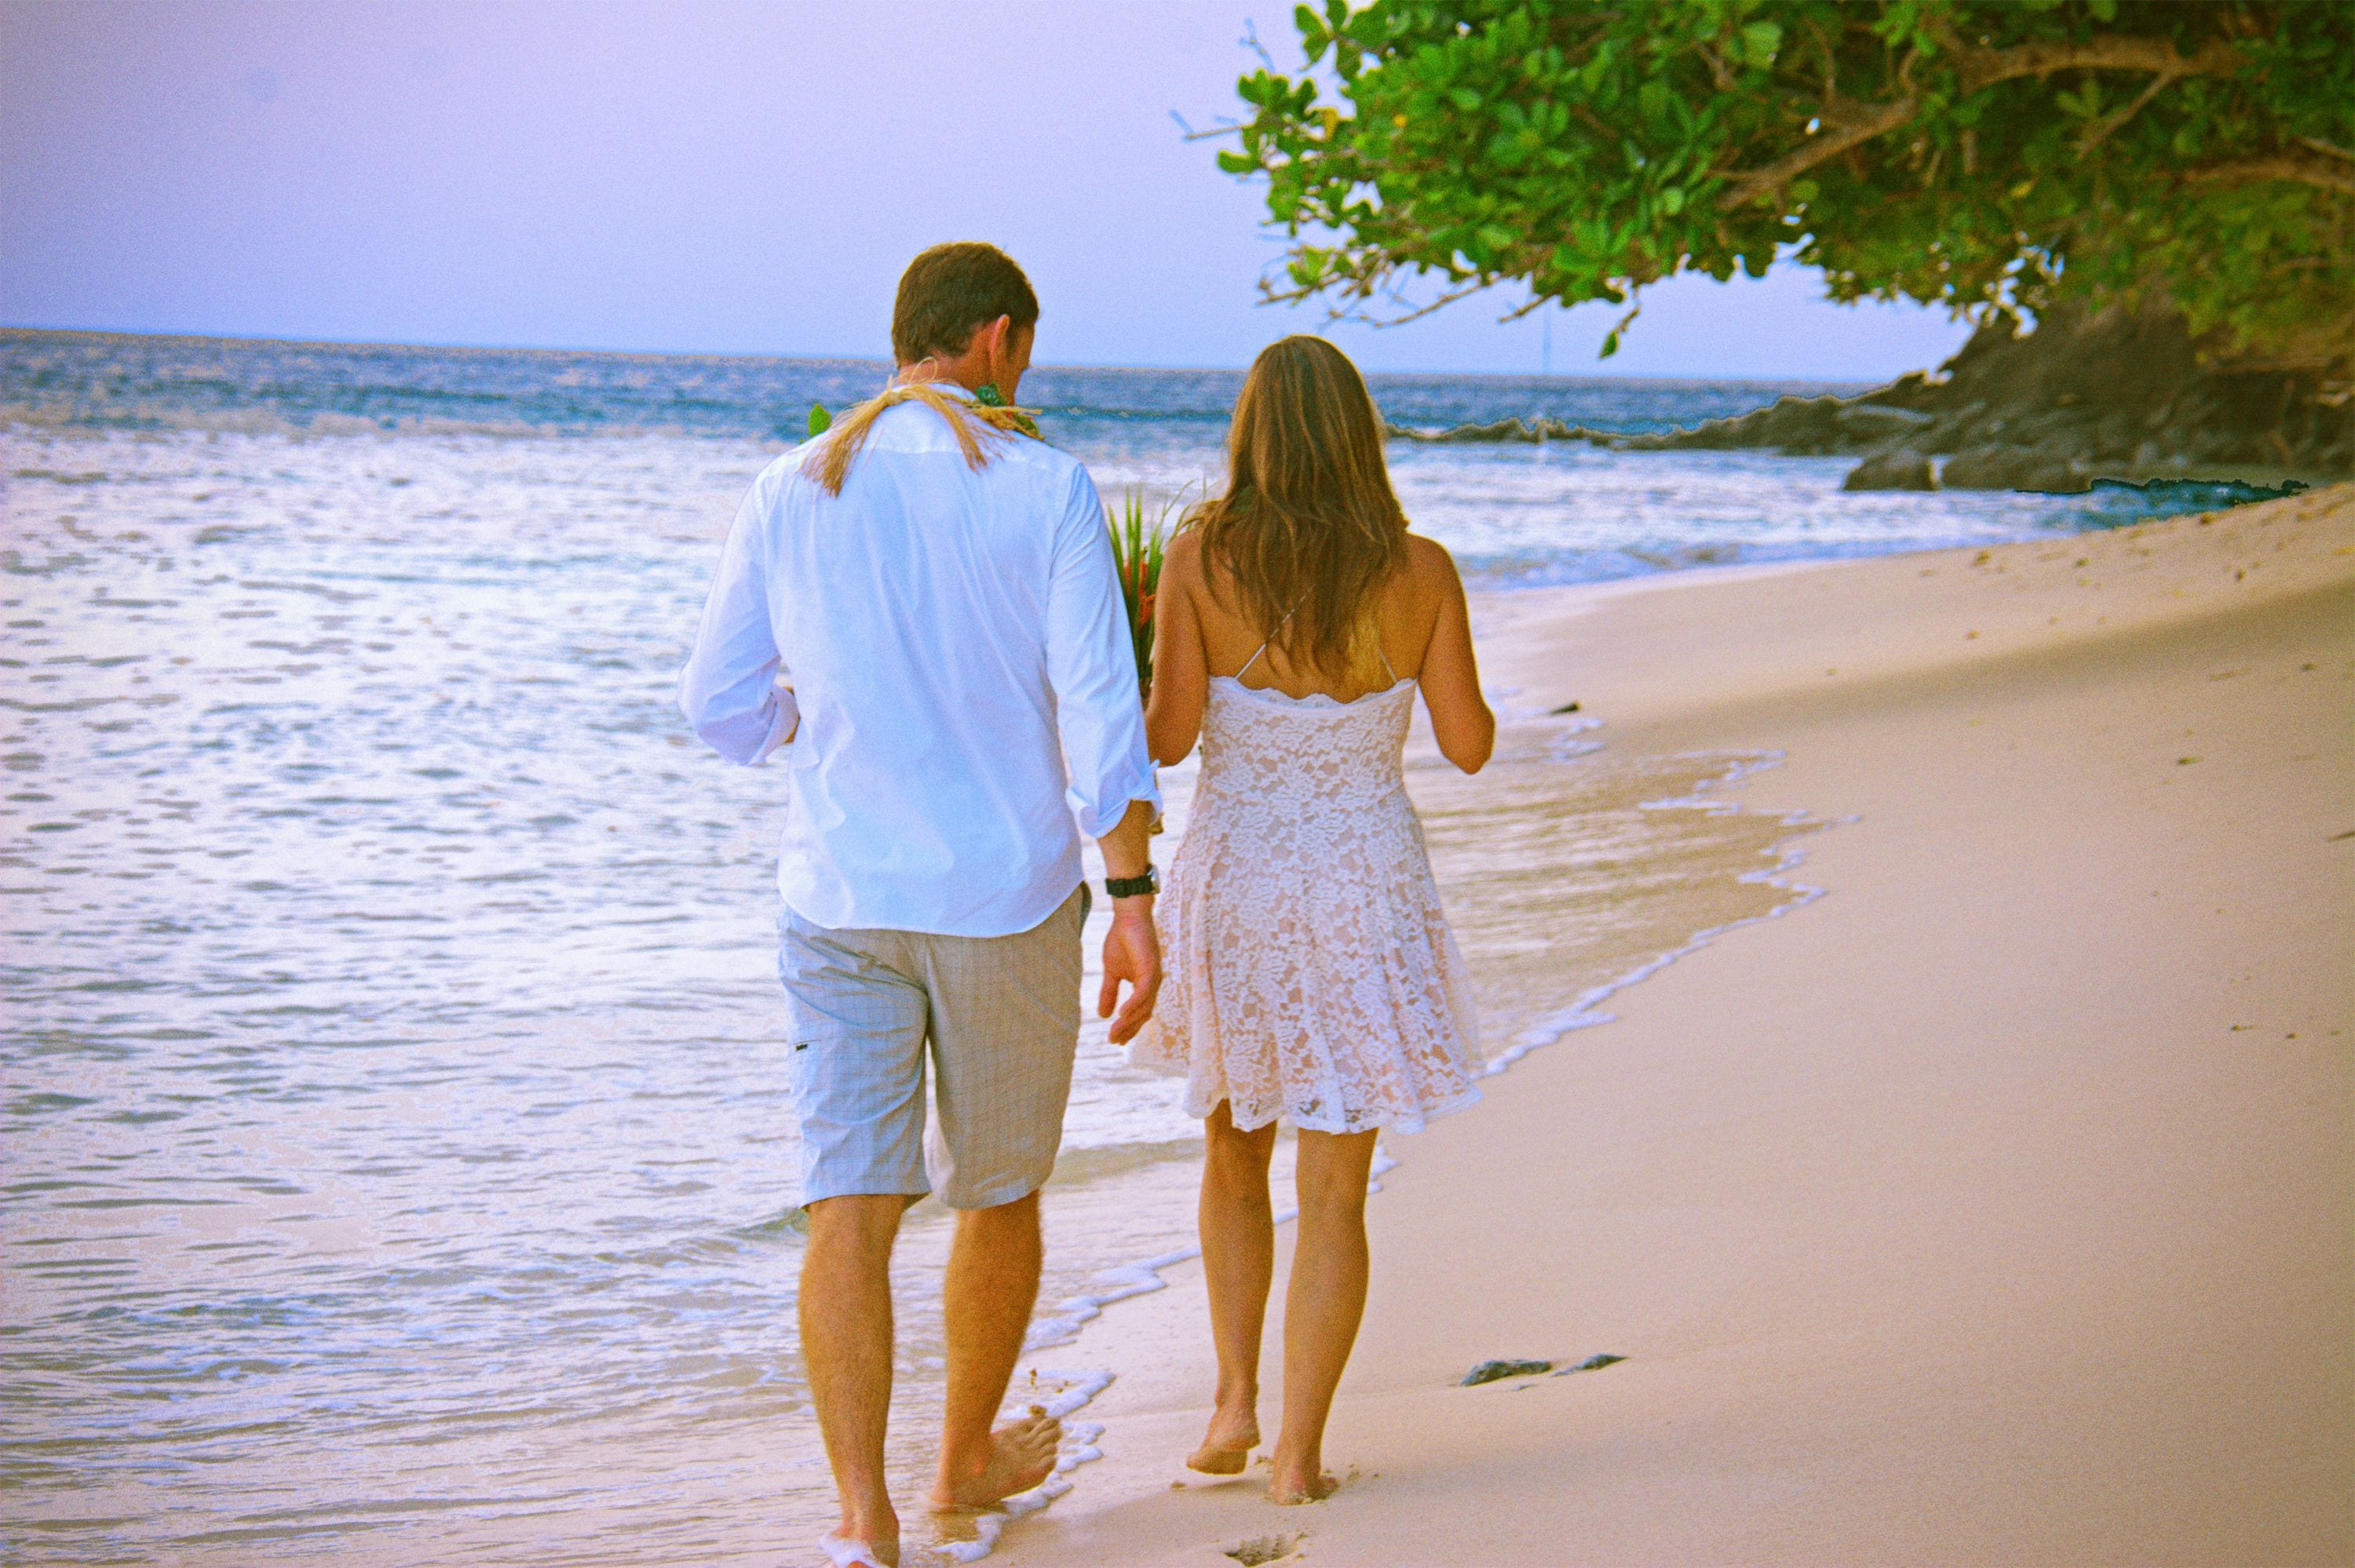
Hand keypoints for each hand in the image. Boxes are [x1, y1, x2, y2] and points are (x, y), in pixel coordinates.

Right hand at [1097, 905, 1160, 1044]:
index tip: (1115, 1041)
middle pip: (1143, 1015)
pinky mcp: (1151, 967)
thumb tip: (1103, 1015)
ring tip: (1115, 1032)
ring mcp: (1153, 977)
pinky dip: (1134, 1005)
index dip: (1128, 1028)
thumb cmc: (1121, 941)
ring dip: (1129, 1022)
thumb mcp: (1111, 972)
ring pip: (1144, 1007)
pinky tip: (1121, 1014)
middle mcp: (1152, 984)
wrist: (1126, 917)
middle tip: (1113, 1041)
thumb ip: (1109, 993)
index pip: (1139, 1013)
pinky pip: (1143, 992)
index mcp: (1145, 986)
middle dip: (1128, 1030)